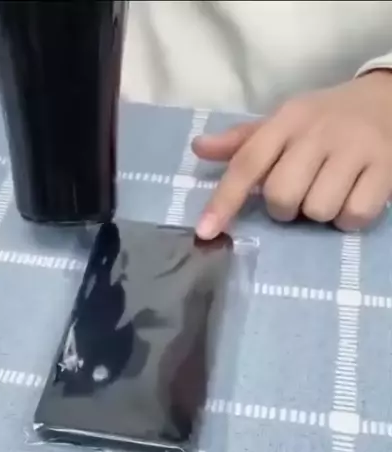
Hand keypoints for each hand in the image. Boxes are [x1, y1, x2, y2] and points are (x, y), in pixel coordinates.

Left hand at [193, 71, 391, 236]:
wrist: (388, 99)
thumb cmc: (325, 119)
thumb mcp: (284, 123)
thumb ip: (244, 142)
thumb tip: (198, 148)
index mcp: (286, 121)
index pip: (246, 164)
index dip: (223, 201)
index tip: (205, 232)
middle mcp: (317, 132)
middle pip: (281, 196)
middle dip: (285, 209)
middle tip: (300, 195)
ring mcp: (354, 149)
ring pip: (318, 210)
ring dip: (320, 213)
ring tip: (330, 193)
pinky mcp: (385, 167)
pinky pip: (354, 214)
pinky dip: (349, 218)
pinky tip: (352, 199)